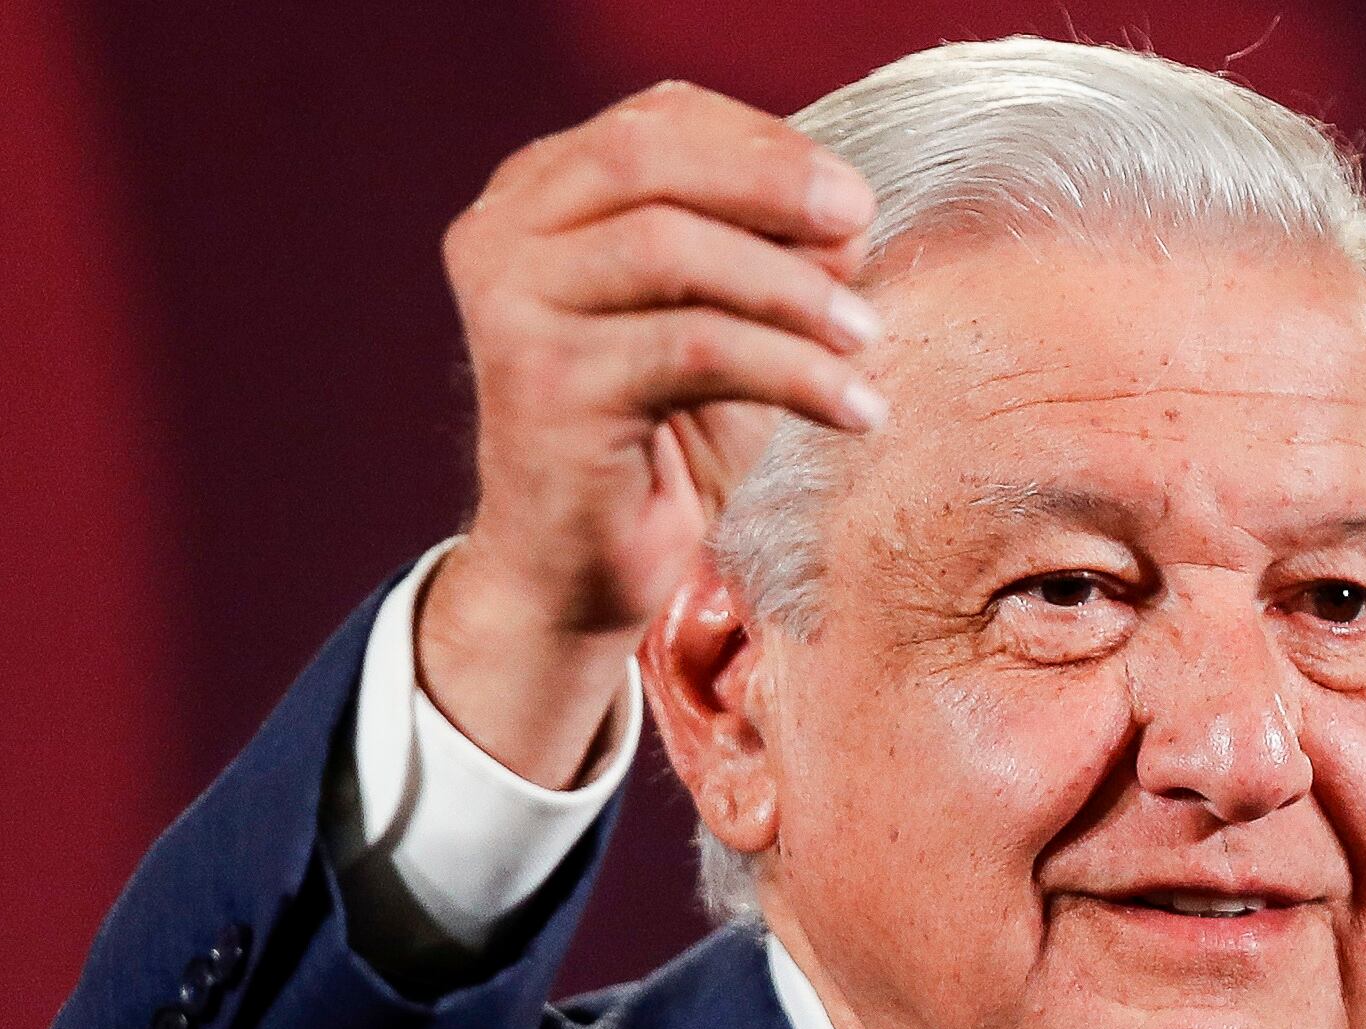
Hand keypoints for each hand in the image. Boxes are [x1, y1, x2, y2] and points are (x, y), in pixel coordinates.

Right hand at [421, 80, 885, 785]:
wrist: (582, 570)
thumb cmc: (665, 443)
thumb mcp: (730, 325)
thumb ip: (772, 253)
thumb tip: (847, 213)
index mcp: (539, 196)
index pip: (655, 122)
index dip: (763, 144)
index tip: (851, 198)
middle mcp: (503, 235)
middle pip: (648, 160)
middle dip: (772, 186)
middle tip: (861, 228)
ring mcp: (512, 307)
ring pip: (669, 250)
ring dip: (789, 288)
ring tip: (863, 337)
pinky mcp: (544, 385)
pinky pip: (693, 348)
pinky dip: (792, 371)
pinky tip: (853, 408)